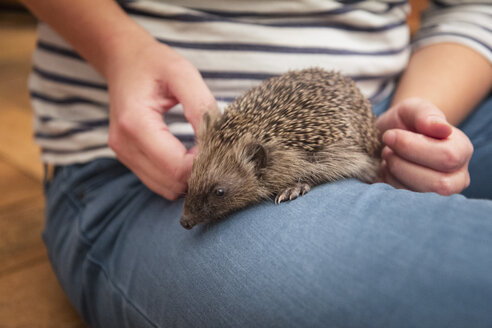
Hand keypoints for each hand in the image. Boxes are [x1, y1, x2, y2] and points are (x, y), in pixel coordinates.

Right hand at [106, 40, 215, 199]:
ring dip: (187, 178)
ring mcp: (123, 154)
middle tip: (215, 152)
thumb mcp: (182, 73)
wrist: (123, 60)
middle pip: (171, 183)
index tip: (218, 147)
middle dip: (198, 174)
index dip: (203, 165)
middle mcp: (124, 144)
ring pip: (164, 188)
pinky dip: (176, 176)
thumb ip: (200, 105)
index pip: (176, 166)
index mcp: (135, 123)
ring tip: (201, 153)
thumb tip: (216, 137)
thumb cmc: (153, 63)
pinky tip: (188, 156)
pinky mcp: (127, 157)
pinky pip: (157, 181)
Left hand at [376, 98, 472, 194]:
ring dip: (394, 173)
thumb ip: (426, 114)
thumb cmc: (406, 123)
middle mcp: (457, 176)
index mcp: (461, 150)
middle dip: (402, 164)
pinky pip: (401, 201)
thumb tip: (442, 129)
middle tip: (387, 150)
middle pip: (437, 183)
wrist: (390, 139)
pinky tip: (388, 170)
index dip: (412, 147)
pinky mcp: (418, 204)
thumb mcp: (413, 109)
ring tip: (388, 158)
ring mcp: (438, 194)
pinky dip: (388, 183)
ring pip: (417, 195)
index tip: (390, 136)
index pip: (447, 157)